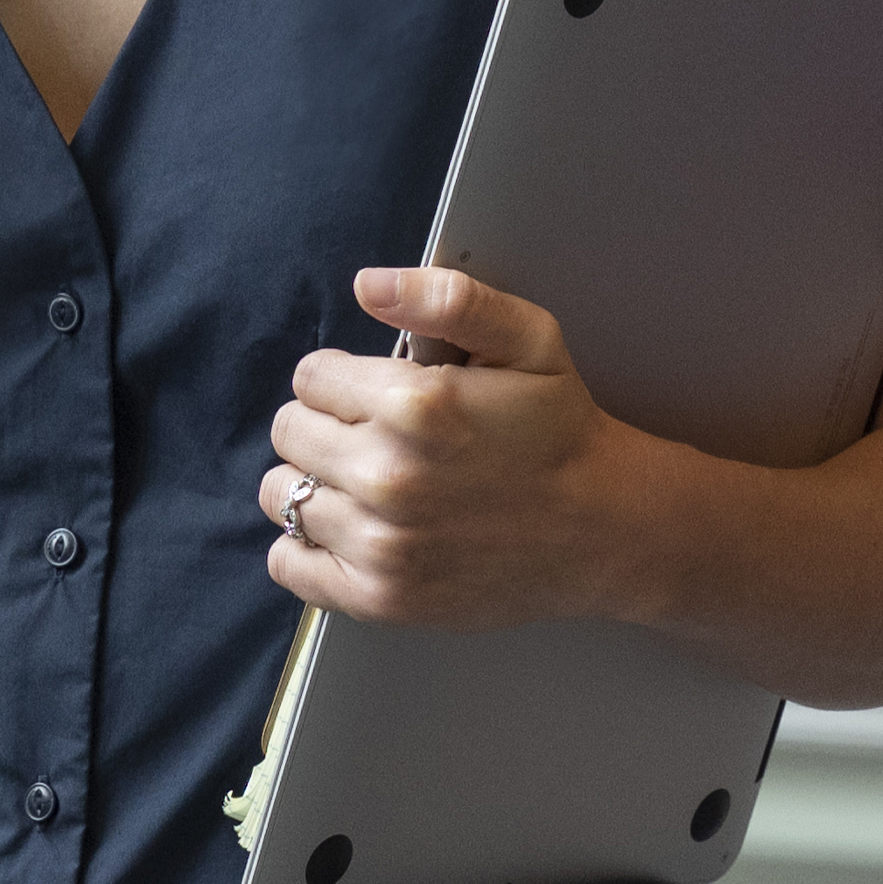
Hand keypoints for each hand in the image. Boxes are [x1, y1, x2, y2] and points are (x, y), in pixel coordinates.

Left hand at [259, 266, 652, 630]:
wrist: (602, 528)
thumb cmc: (559, 430)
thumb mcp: (528, 338)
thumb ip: (447, 298)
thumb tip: (367, 285)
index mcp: (414, 405)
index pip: (310, 377)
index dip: (343, 378)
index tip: (378, 393)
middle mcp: (387, 475)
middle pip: (289, 431)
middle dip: (325, 423)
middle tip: (375, 435)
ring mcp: (380, 543)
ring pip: (280, 493)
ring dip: (312, 481)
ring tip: (362, 481)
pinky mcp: (379, 598)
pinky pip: (288, 564)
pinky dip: (303, 546)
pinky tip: (347, 529)